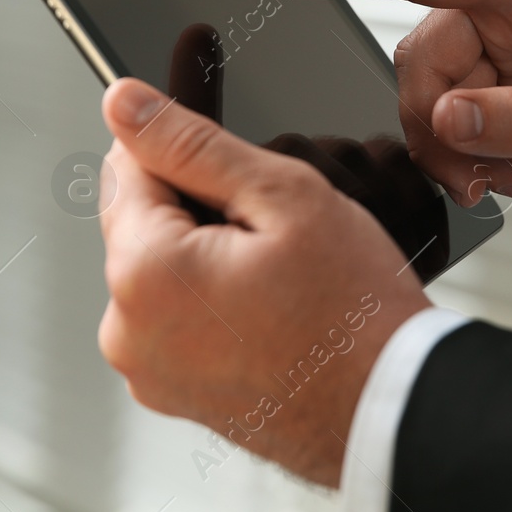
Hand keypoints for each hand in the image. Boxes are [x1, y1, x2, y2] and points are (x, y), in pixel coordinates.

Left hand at [96, 77, 431, 485]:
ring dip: (204, 254)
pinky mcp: (168, 391)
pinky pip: (173, 317)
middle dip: (198, 209)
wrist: (390, 408)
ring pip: (159, 268)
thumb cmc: (353, 313)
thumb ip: (190, 142)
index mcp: (143, 272)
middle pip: (140, 220)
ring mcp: (145, 370)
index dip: (186, 154)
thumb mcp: (282, 196)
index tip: (238, 172)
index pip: (124, 167)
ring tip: (275, 280)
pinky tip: (266, 313)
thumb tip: (122, 102)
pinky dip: (210, 303)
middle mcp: (125, 330)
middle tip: (271, 235)